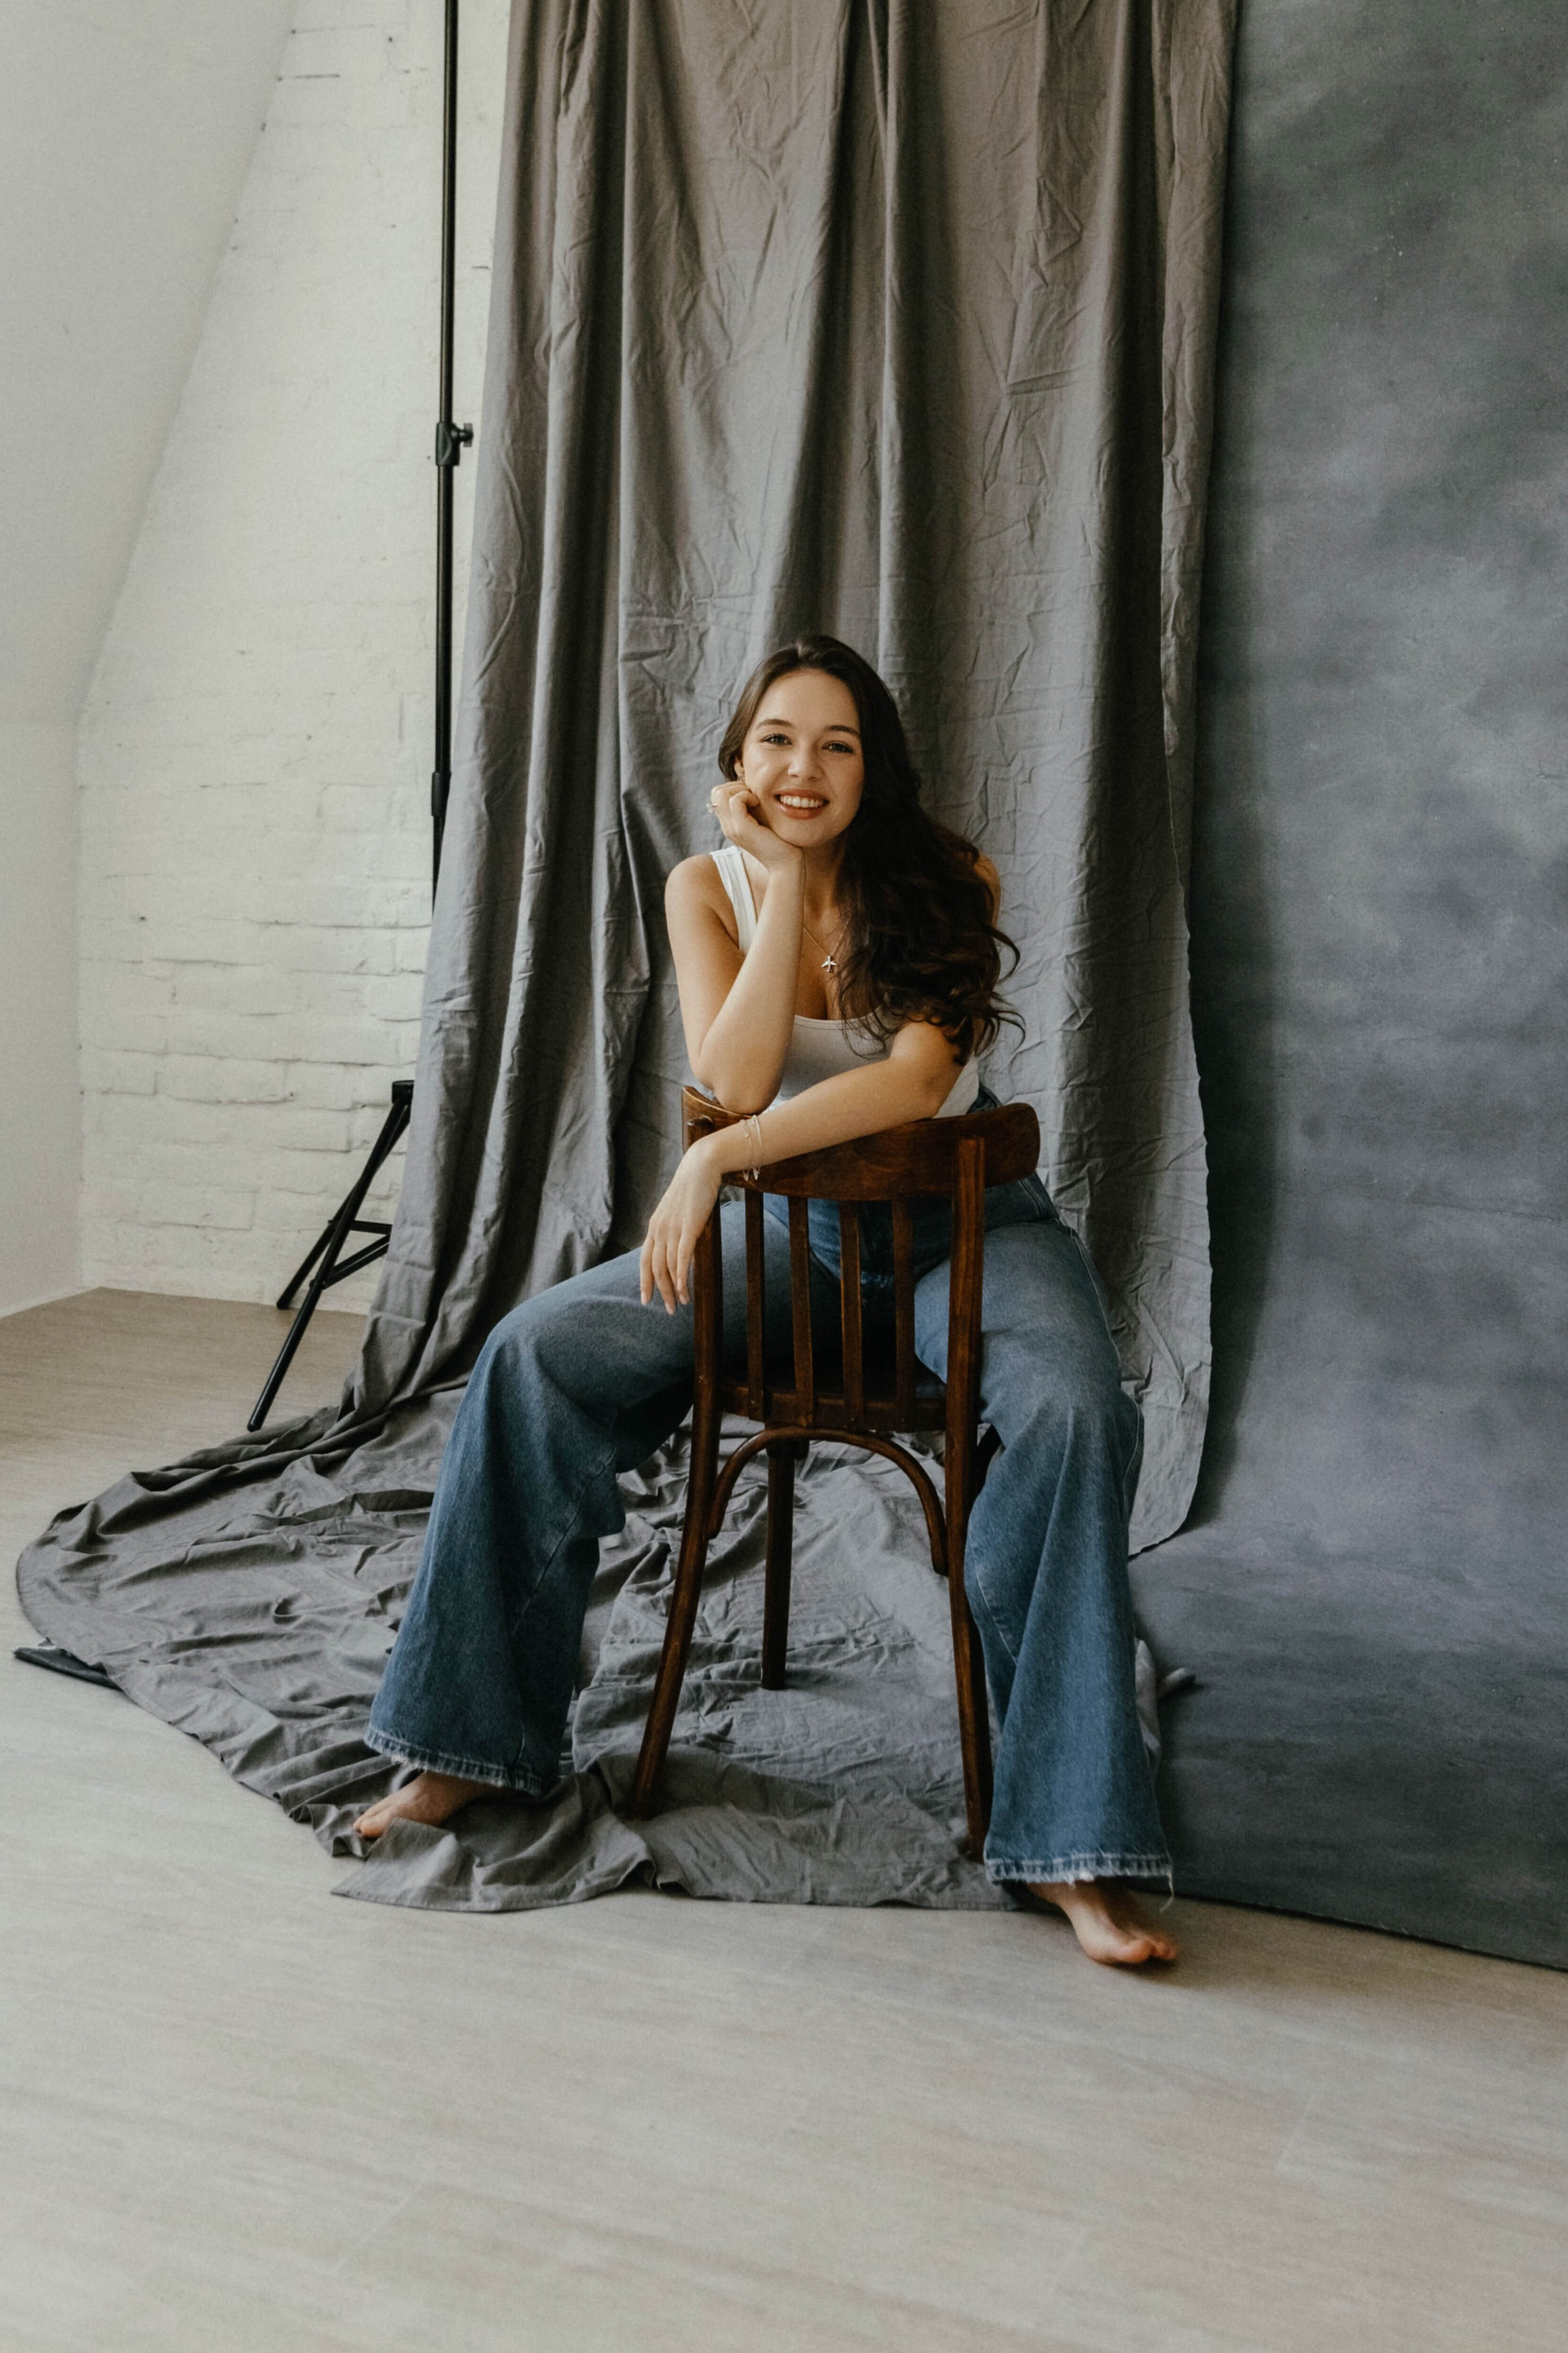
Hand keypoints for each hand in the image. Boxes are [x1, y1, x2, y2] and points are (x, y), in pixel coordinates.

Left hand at [639, 1136, 724, 1312]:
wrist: (701, 1166)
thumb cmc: (692, 1187)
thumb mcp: (678, 1210)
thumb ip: (675, 1228)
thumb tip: (680, 1245)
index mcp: (654, 1226)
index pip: (644, 1260)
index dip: (644, 1282)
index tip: (646, 1299)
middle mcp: (658, 1229)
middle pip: (654, 1269)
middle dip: (660, 1291)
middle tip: (668, 1309)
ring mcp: (672, 1229)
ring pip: (667, 1267)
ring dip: (673, 1288)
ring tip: (681, 1303)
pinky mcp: (688, 1228)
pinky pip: (681, 1259)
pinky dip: (682, 1277)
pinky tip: (684, 1290)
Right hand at [709, 778, 799, 872]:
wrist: (785, 864)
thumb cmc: (780, 841)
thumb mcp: (762, 820)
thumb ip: (753, 807)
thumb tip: (751, 786)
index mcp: (730, 824)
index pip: (716, 795)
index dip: (733, 787)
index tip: (751, 794)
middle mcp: (727, 826)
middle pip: (716, 792)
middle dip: (735, 785)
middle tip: (753, 795)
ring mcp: (732, 828)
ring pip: (721, 794)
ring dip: (740, 789)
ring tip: (755, 799)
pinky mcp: (742, 829)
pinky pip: (735, 801)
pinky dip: (747, 796)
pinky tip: (758, 803)